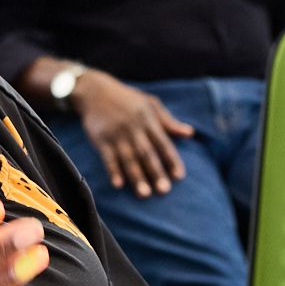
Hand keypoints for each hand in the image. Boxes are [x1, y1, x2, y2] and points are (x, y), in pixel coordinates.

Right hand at [74, 72, 194, 197]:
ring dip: (137, 177)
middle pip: (147, 153)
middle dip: (156, 172)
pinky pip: (108, 158)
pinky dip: (113, 171)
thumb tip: (190, 133)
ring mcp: (116, 134)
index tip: (179, 176)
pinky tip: (119, 184)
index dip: (171, 159)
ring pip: (129, 159)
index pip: (163, 143)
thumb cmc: (127, 99)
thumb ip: (169, 121)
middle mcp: (133, 128)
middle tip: (164, 191)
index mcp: (148, 119)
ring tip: (145, 194)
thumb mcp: (150, 104)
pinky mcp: (101, 139)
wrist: (95, 91)